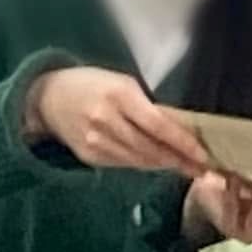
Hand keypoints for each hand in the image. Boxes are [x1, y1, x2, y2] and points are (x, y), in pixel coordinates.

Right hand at [24, 67, 210, 174]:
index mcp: (119, 95)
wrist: (49, 97)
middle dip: (179, 160)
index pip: (158, 126)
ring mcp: (95, 141)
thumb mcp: (123, 83)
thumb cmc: (93, 84)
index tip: (202, 155)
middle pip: (150, 149)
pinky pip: (123, 164)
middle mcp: (106, 120)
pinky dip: (142, 164)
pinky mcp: (89, 156)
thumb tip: (181, 129)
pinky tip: (155, 162)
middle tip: (201, 168)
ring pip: (139, 161)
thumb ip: (149, 106)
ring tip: (184, 167)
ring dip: (163, 165)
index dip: (183, 143)